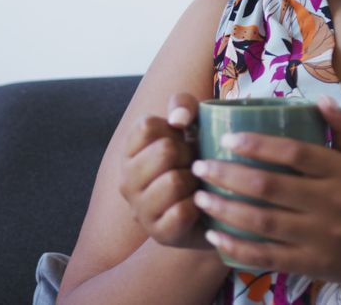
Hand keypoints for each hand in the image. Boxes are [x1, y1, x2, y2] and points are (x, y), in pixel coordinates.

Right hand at [118, 92, 213, 249]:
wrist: (213, 208)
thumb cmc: (198, 161)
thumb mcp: (193, 126)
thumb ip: (183, 106)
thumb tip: (178, 120)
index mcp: (129, 152)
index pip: (148, 126)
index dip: (174, 130)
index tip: (181, 142)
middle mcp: (127, 181)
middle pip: (164, 151)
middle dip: (189, 155)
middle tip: (194, 165)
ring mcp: (140, 210)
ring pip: (174, 181)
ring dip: (195, 182)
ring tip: (197, 186)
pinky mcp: (160, 234)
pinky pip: (183, 211)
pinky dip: (199, 205)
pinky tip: (200, 206)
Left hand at [191, 95, 340, 283]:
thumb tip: (320, 99)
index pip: (296, 153)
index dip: (259, 144)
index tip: (228, 138)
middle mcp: (332, 203)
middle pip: (270, 186)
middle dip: (228, 175)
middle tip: (199, 166)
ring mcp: (320, 237)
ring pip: (263, 221)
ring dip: (225, 208)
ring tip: (199, 196)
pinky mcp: (310, 264)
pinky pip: (267, 256)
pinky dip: (236, 247)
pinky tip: (214, 236)